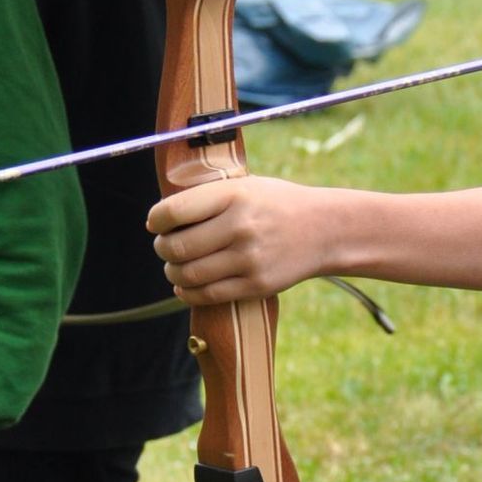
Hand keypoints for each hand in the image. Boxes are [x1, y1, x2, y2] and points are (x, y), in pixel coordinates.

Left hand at [149, 175, 337, 302]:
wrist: (325, 230)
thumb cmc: (277, 205)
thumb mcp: (247, 187)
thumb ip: (209, 198)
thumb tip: (162, 219)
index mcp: (234, 195)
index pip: (174, 211)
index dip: (156, 220)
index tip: (156, 223)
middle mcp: (241, 227)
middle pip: (176, 247)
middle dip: (162, 249)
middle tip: (165, 246)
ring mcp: (249, 259)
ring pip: (188, 274)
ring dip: (172, 271)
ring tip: (175, 266)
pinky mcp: (256, 285)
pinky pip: (207, 295)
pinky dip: (187, 292)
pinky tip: (186, 284)